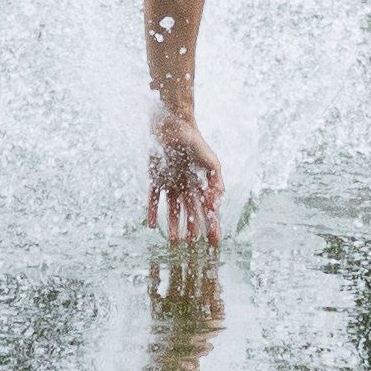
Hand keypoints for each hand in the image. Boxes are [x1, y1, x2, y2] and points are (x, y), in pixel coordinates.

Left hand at [147, 110, 224, 245]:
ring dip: (173, 224)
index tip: (214, 238)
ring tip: (173, 240)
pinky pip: (153, 198)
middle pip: (190, 211)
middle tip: (192, 244)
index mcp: (199, 181)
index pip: (206, 207)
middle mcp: (185, 184)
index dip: (210, 222)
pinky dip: (152, 211)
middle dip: (192, 227)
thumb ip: (217, 181)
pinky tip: (151, 225)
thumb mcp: (211, 162)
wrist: (174, 125)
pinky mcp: (156, 177)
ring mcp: (170, 181)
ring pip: (172, 208)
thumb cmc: (195, 141)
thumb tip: (219, 201)